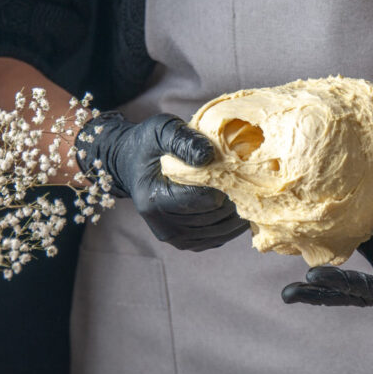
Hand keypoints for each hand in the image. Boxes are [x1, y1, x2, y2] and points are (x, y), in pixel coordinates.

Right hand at [76, 112, 247, 249]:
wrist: (132, 165)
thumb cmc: (149, 144)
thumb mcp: (162, 131)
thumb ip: (184, 141)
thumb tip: (208, 156)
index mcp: (155, 200)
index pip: (206, 199)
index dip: (226, 182)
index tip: (232, 165)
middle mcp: (165, 226)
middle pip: (216, 216)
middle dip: (233, 195)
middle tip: (240, 174)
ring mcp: (176, 239)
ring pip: (223, 230)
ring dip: (237, 210)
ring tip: (238, 186)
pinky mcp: (187, 243)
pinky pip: (220, 237)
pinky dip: (232, 222)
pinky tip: (233, 202)